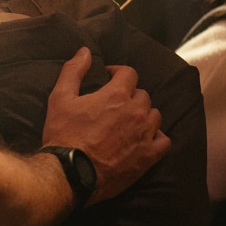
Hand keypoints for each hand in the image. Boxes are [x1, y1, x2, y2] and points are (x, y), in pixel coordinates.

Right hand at [40, 48, 169, 202]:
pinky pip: (164, 141)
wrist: (69, 174)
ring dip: (144, 115)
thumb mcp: (60, 98)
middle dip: (130, 96)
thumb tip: (85, 51)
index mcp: (117, 95)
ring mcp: (145, 135)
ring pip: (155, 115)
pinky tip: (146, 139)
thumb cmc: (63, 135)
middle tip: (115, 105)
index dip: (118, 73)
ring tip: (130, 122)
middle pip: (142, 95)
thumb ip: (74, 71)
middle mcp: (136, 112)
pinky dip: (157, 138)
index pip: (129, 73)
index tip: (109, 79)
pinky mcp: (148, 157)